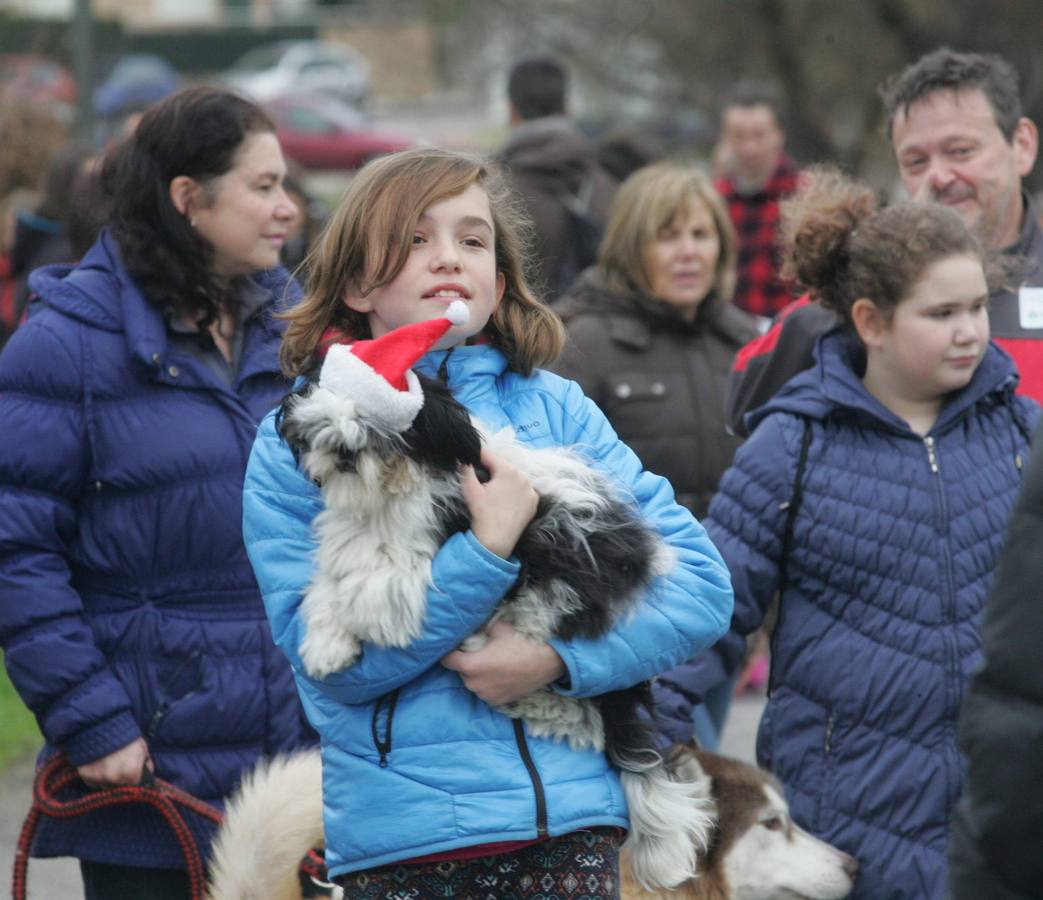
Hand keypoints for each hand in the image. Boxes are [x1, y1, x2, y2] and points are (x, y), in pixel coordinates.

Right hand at [76, 737, 151, 788]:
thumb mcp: (142, 748)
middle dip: (122, 781)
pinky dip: (97, 777)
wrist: (103, 726)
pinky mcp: (86, 777)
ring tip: (110, 767)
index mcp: (131, 773)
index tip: (134, 774)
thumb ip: (146, 764)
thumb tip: (147, 775)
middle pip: (120, 787)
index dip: (135, 779)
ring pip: (106, 786)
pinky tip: (99, 766)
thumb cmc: (126, 736)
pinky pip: (93, 783)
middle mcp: (115, 779)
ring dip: (109, 780)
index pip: (136, 785)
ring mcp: (99, 779)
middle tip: (121, 769)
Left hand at [441, 619, 565, 705]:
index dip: (449, 652)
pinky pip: (486, 692)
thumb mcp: (498, 628)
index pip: (447, 660)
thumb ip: (480, 629)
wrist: (547, 661)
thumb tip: (472, 627)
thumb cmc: (521, 642)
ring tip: (493, 664)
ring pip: (474, 683)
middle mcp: (475, 684)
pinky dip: (489, 684)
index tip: (454, 646)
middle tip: (479, 652)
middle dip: (466, 663)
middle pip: (461, 672)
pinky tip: (501, 674)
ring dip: (478, 675)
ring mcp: (486, 696)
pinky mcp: (498, 702)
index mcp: (471, 666)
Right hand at [461, 448, 538, 558]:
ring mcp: (531, 490)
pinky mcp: (533, 503)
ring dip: (504, 481)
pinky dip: (514, 493)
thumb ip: (466, 469)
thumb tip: (464, 459)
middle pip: (503, 467)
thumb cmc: (483, 513)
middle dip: (492, 471)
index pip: (490, 456)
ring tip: (493, 492)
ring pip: (514, 479)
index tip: (470, 459)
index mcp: (508, 470)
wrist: (497, 540)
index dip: (477, 457)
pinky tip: (505, 501)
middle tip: (481, 480)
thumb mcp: (470, 489)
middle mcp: (523, 477)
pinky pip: (522, 491)